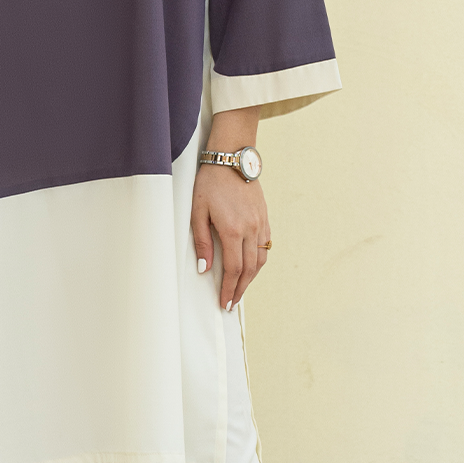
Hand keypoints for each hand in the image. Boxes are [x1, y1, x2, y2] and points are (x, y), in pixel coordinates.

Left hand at [191, 164, 270, 311]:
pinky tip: (251, 267)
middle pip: (249, 269)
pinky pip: (266, 246)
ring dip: (251, 278)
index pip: (233, 269)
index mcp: (233, 230)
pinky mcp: (265, 217)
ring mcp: (260, 224)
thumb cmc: (210, 182)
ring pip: (261, 260)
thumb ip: (201, 241)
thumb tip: (204, 268)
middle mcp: (251, 229)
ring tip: (240, 289)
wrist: (232, 158)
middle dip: (240, 289)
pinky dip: (259, 261)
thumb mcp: (197, 211)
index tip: (224, 303)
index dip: (229, 289)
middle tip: (231, 303)